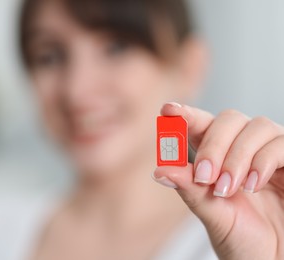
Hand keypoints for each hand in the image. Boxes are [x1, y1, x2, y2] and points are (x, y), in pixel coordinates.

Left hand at [153, 103, 283, 259]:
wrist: (270, 258)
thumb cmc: (238, 235)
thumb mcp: (210, 212)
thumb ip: (188, 189)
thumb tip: (160, 170)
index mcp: (215, 155)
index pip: (200, 125)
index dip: (185, 114)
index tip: (168, 111)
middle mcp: (241, 147)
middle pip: (228, 119)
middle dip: (214, 145)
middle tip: (205, 176)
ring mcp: (268, 151)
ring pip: (255, 126)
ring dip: (238, 156)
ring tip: (229, 187)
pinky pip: (280, 144)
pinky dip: (263, 161)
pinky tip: (253, 185)